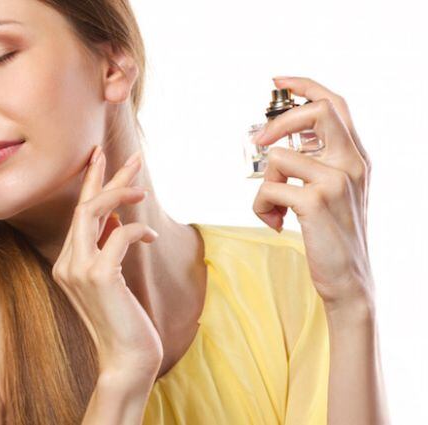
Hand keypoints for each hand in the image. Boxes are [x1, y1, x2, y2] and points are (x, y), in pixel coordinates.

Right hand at [51, 145, 162, 382]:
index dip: (90, 182)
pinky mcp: (98, 276)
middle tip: (134, 156)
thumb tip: (116, 219)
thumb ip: (106, 249)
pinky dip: (139, 230)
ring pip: (93, 212)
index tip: (100, 156)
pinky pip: (120, 234)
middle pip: (83, 205)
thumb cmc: (124, 320)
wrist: (126, 359)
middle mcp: (66, 263)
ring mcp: (78, 270)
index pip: (77, 214)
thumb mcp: (112, 278)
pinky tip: (152, 237)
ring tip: (143, 188)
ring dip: (121, 193)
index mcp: (67, 263)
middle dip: (108, 176)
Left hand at [251, 76, 373, 315]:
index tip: (278, 81)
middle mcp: (353, 163)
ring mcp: (337, 181)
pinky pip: (267, 188)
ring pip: (278, 157)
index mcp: (357, 158)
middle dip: (280, 120)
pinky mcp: (316, 201)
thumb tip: (279, 144)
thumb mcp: (335, 193)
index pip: (336, 105)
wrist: (349, 279)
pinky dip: (261, 207)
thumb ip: (318, 164)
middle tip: (260, 140)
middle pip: (317, 111)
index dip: (306, 86)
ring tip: (275, 209)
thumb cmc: (334, 236)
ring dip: (264, 185)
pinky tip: (276, 224)